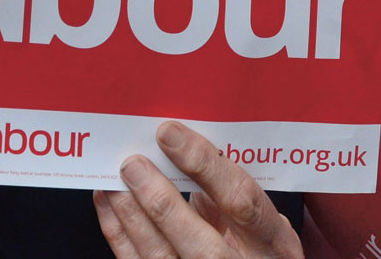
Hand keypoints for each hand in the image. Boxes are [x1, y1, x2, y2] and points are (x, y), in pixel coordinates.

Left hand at [94, 121, 301, 258]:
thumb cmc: (260, 250)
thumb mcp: (265, 224)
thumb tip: (185, 156)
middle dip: (161, 202)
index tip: (169, 134)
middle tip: (132, 165)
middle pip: (201, 244)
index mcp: (273, 244)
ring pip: (162, 258)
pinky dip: (119, 233)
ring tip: (113, 181)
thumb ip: (230, 195)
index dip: (205, 166)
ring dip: (131, 216)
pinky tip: (108, 204)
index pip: (242, 202)